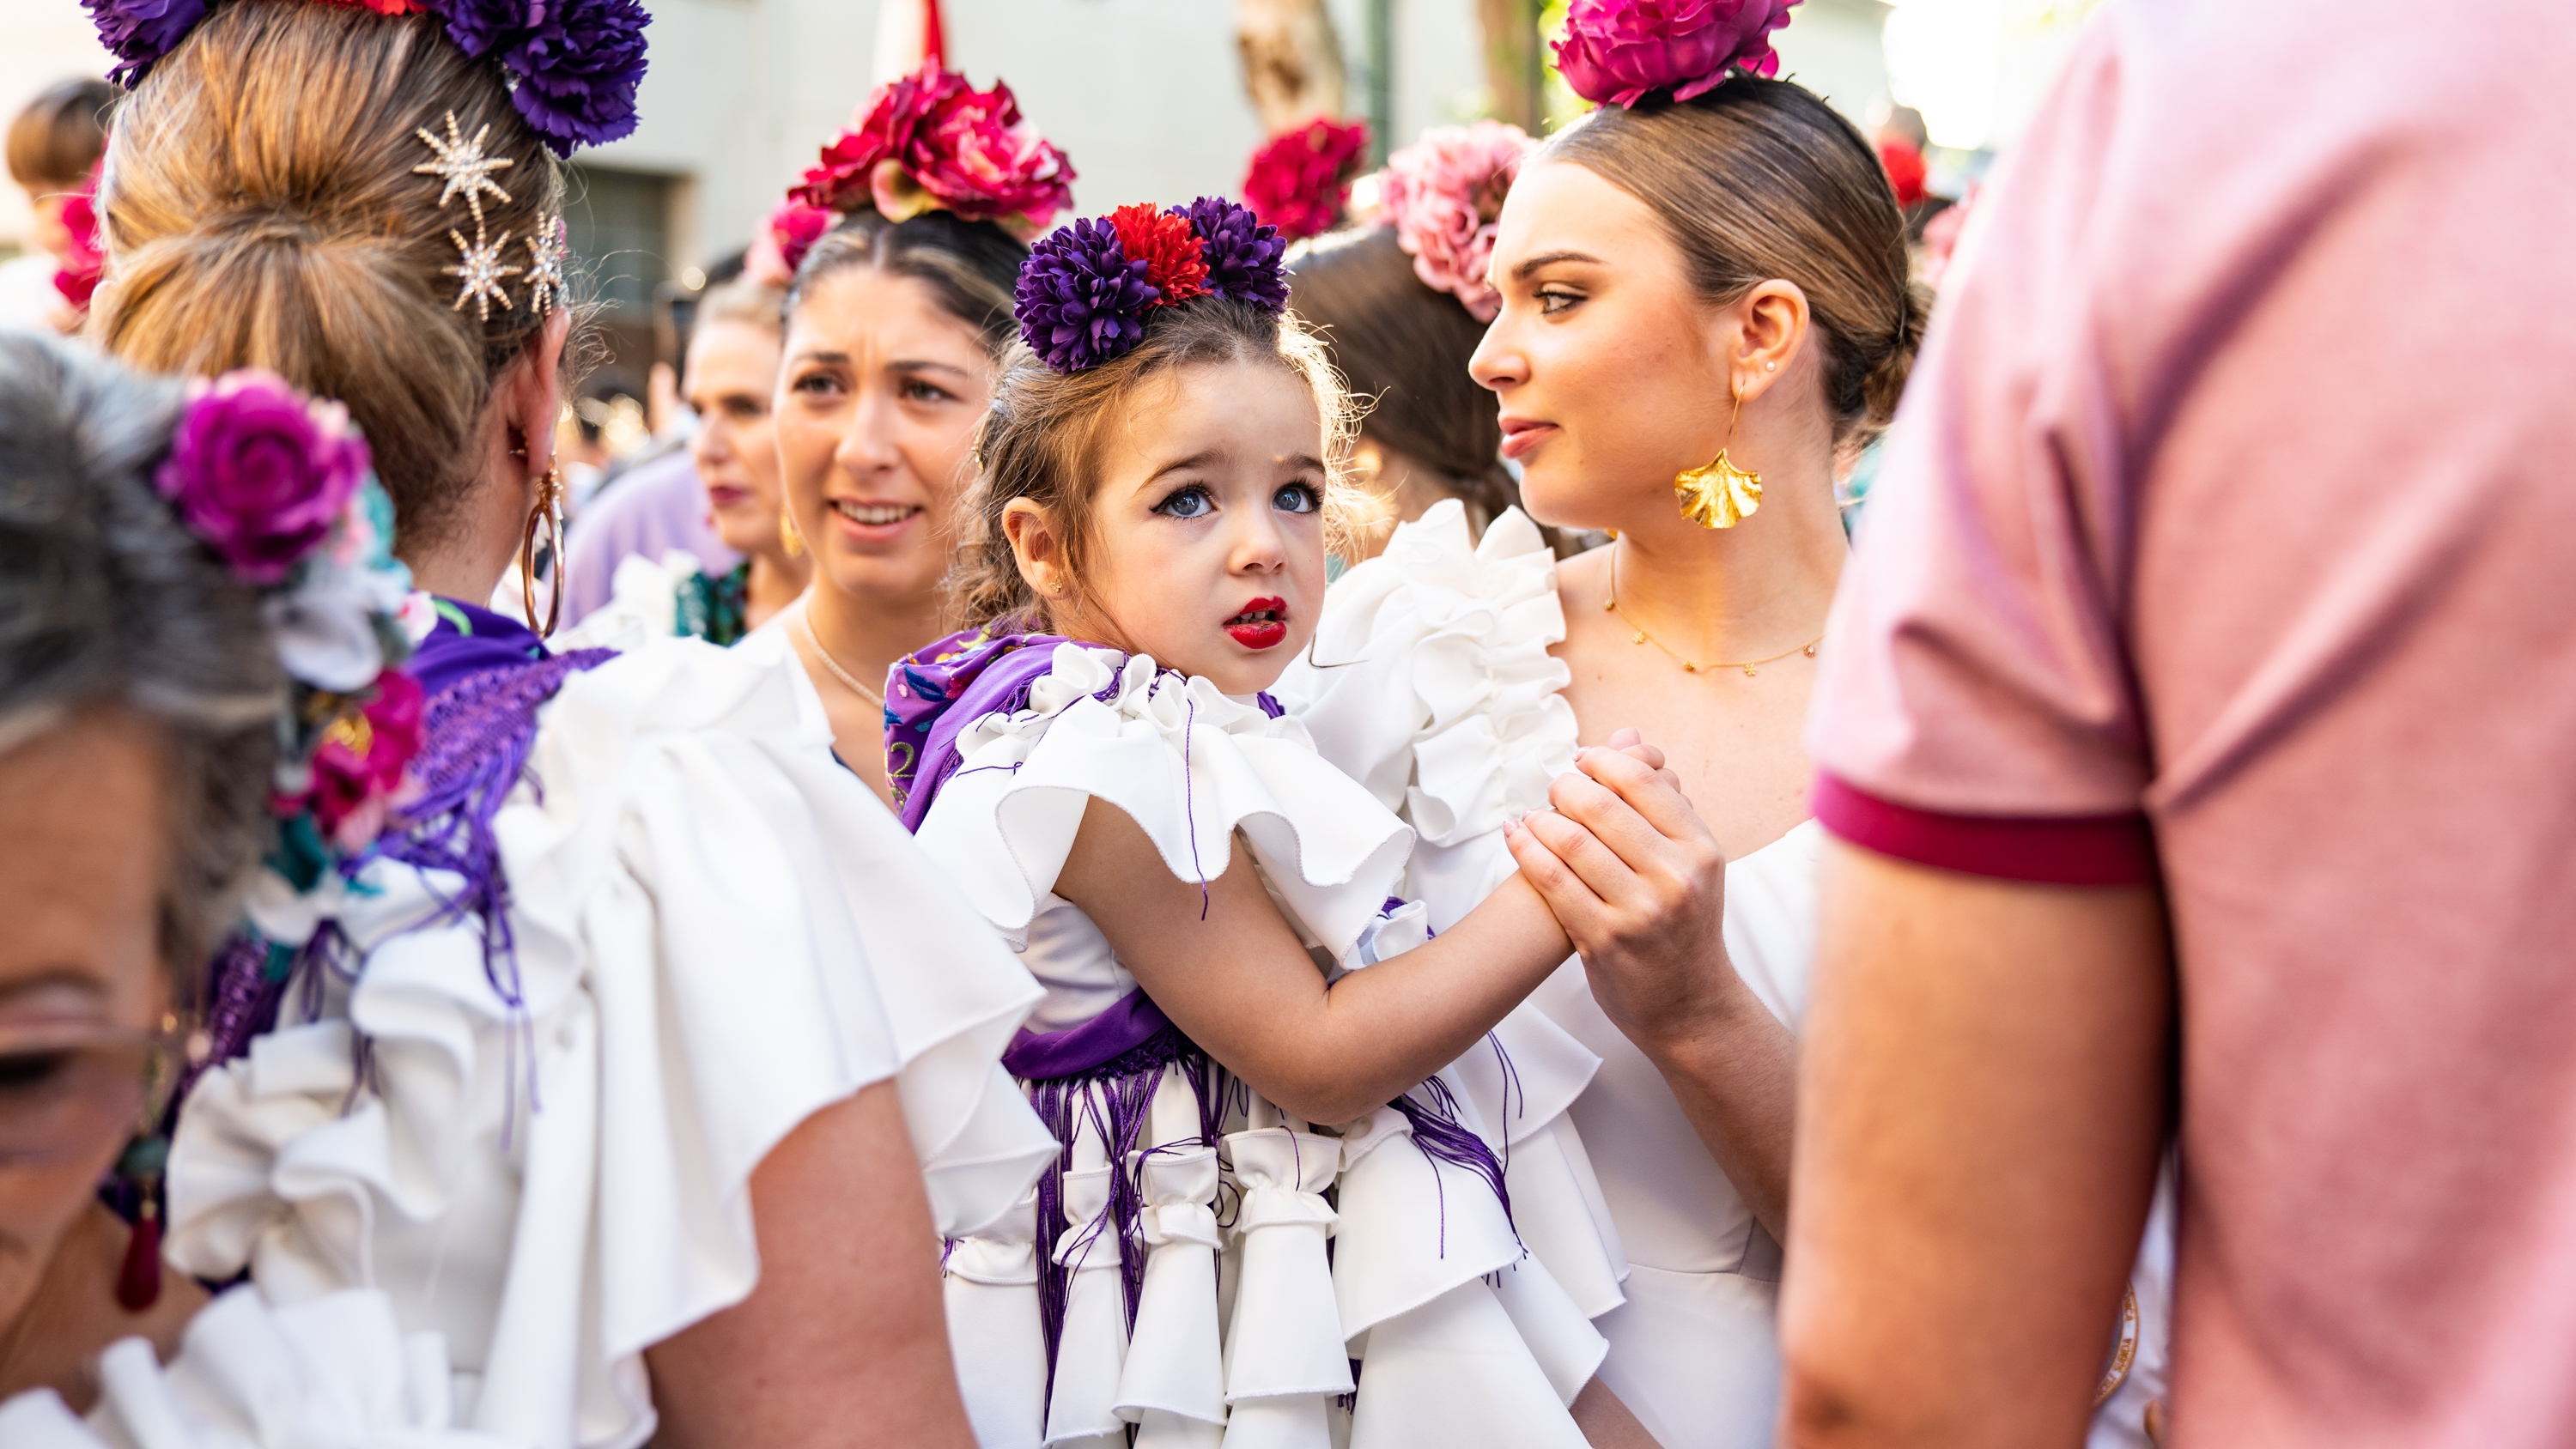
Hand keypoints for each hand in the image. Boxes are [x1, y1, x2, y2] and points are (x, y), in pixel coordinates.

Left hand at [1503, 736, 1747, 1055]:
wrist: (1690, 1004)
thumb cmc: (1685, 925)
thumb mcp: (1690, 861)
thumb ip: (1660, 801)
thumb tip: (1628, 737)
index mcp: (1699, 849)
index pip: (1643, 782)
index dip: (1602, 762)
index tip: (1582, 761)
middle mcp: (1674, 878)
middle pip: (1601, 806)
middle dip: (1565, 788)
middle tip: (1554, 788)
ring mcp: (1638, 911)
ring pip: (1571, 840)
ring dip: (1541, 818)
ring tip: (1532, 815)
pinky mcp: (1603, 939)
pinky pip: (1551, 881)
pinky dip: (1525, 850)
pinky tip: (1515, 835)